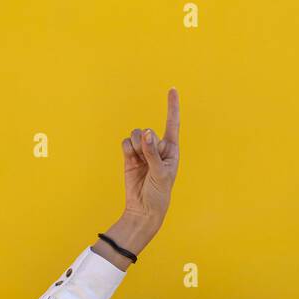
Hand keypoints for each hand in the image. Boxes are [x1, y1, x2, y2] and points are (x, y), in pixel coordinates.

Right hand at [121, 86, 179, 227]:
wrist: (143, 209)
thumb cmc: (158, 194)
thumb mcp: (161, 173)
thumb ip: (153, 152)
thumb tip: (145, 132)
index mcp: (171, 149)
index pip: (172, 124)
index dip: (172, 107)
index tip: (173, 89)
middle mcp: (157, 147)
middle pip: (147, 131)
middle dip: (145, 144)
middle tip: (148, 162)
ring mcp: (143, 151)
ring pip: (135, 134)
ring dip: (135, 146)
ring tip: (139, 162)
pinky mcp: (130, 156)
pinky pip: (125, 143)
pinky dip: (127, 150)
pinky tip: (131, 161)